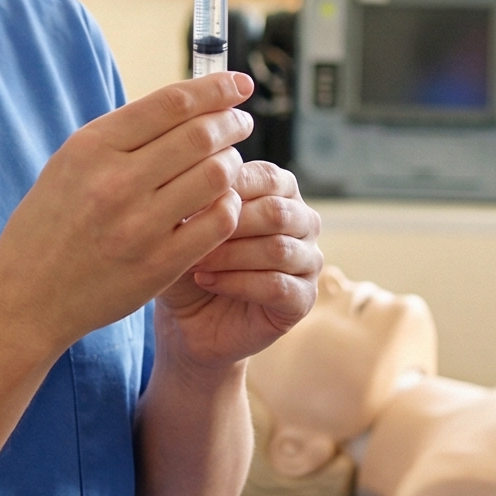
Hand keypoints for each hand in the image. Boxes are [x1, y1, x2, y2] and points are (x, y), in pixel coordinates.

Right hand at [0, 74, 255, 351]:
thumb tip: (189, 103)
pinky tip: (222, 203)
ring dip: (231, 163)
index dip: (215, 88)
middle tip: (241, 123)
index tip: (239, 84)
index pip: (171, 103)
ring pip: (216, 175)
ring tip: (228, 163)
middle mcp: (115, 183)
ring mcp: (139, 226)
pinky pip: (217, 222)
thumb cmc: (52, 223)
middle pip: (201, 135)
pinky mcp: (158, 265)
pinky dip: (229, 205)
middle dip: (231, 123)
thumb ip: (124, 135)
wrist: (26, 296)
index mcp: (92, 148)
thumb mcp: (71, 164)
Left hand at [155, 161, 320, 369]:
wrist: (188, 317)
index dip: (230, 188)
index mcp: (282, 192)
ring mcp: (308, 261)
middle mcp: (303, 222)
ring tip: (194, 262)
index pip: (268, 178)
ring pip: (278, 250)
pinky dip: (237, 283)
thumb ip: (200, 200)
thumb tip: (201, 183)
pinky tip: (208, 282)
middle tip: (188, 237)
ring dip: (229, 256)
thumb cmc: (189, 258)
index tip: (190, 202)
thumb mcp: (187, 224)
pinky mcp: (303, 299)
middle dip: (228, 226)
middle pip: (276, 213)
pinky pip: (277, 286)